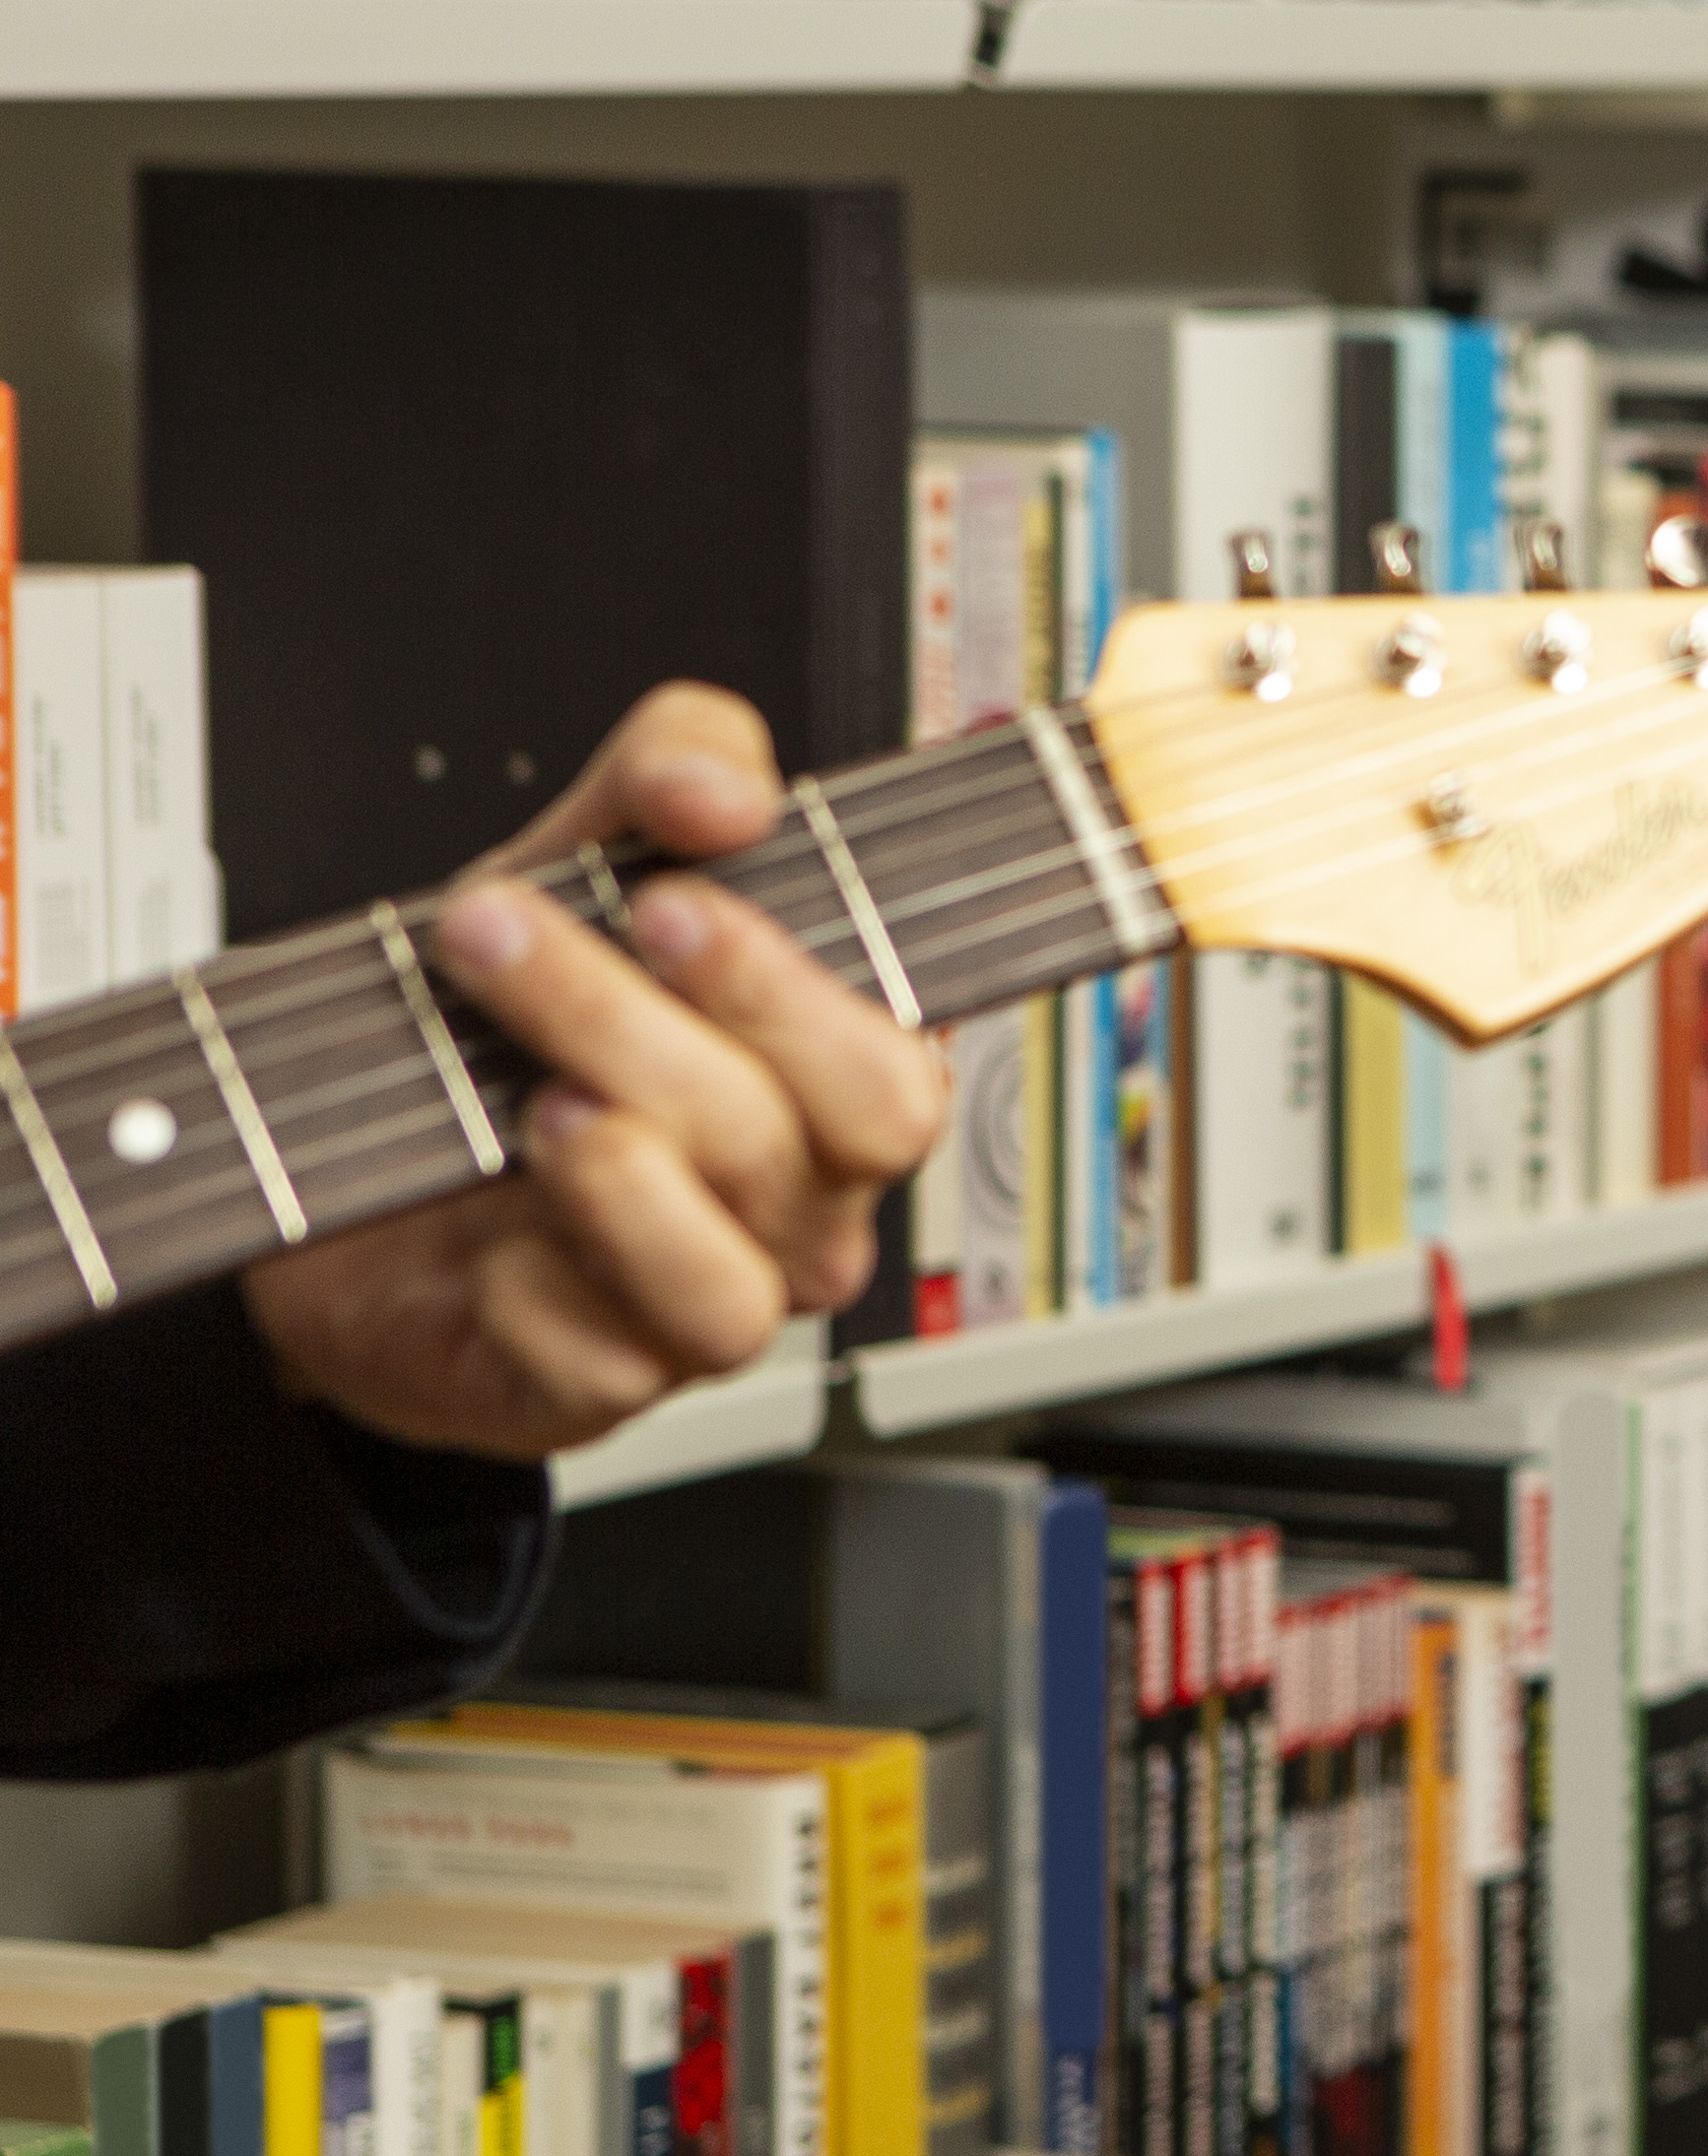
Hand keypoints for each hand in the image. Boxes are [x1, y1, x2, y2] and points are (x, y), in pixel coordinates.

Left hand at [239, 685, 947, 1461]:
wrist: (359, 1181)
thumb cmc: (512, 1028)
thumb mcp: (582, 855)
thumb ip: (675, 769)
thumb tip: (723, 789)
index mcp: (834, 1079)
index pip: (899, 1065)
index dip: (795, 989)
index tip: (668, 895)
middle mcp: (802, 1199)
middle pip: (805, 1147)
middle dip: (650, 1028)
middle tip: (510, 936)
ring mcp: (719, 1297)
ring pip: (724, 1267)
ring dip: (606, 1163)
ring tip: (515, 1090)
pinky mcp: (607, 1386)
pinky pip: (601, 1356)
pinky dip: (525, 1278)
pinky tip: (479, 1214)